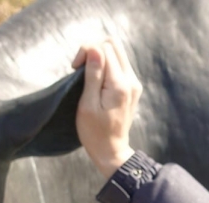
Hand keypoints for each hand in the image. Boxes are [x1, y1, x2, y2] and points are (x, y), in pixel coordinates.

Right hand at [73, 38, 141, 177]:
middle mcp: (131, 81)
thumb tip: (94, 48)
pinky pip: (119, 65)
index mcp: (119, 85)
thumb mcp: (88, 105)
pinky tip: (97, 81)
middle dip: (93, 50)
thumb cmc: (94, 132)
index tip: (74, 69)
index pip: (103, 48)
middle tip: (80, 69)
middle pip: (112, 44)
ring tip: (88, 76)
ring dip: (99, 57)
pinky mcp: (133, 87)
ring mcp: (134, 84)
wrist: (111, 151)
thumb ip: (93, 75)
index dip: (85, 52)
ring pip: (116, 53)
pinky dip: (106, 66)